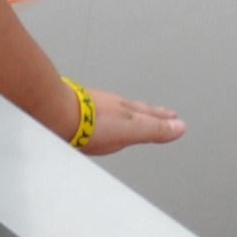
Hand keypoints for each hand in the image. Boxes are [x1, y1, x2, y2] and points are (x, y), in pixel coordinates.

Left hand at [61, 77, 184, 155]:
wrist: (56, 113)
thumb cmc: (91, 124)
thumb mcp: (130, 130)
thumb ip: (154, 129)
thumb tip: (180, 127)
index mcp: (128, 111)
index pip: (151, 114)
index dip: (164, 118)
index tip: (175, 118)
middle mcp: (113, 105)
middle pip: (137, 109)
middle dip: (151, 113)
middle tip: (164, 113)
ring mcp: (96, 106)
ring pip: (119, 108)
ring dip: (130, 112)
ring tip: (134, 114)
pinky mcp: (79, 110)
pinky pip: (101, 112)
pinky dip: (109, 115)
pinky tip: (102, 118)